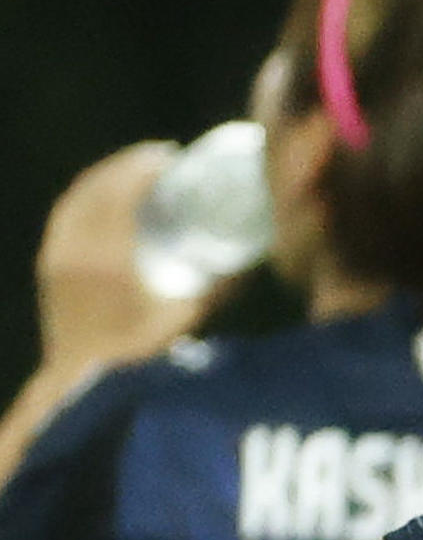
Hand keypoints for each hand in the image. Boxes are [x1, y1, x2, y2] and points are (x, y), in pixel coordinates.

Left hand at [34, 142, 228, 377]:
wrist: (81, 383)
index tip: (172, 156)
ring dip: (105, 177)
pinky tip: (104, 198)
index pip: (123, 190)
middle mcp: (78, 248)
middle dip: (127, 165)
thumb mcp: (188, 319)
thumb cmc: (139, 353)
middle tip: (159, 158)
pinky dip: (85, 197)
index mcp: (110, 256)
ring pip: (78, 198)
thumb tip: (256, 258)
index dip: (145, 166)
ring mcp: (58, 256)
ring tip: (134, 172)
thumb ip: (221, 288)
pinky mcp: (50, 266)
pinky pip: (65, 215)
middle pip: (98, 186)